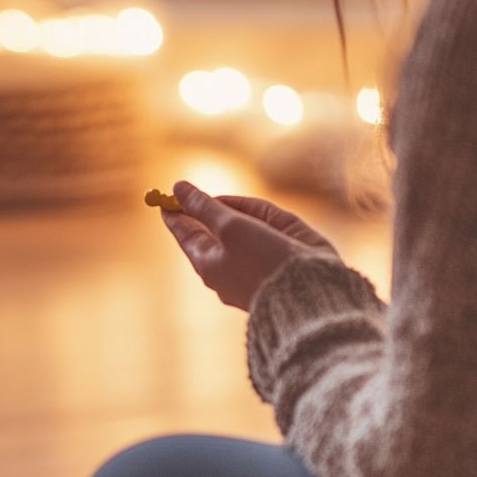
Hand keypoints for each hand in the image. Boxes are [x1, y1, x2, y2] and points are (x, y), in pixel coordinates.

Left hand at [160, 180, 339, 310]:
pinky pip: (266, 229)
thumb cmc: (262, 262)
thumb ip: (205, 206)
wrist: (310, 290)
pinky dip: (262, 218)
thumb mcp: (229, 227)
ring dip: (236, 211)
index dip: (176, 215)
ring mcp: (256, 262)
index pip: (186, 235)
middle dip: (204, 211)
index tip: (165, 199)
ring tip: (227, 202)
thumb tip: (179, 186)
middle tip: (190, 191)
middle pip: (212, 231)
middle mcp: (230, 266)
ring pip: (242, 227)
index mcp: (209, 265)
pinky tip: (262, 214)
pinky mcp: (281, 256)